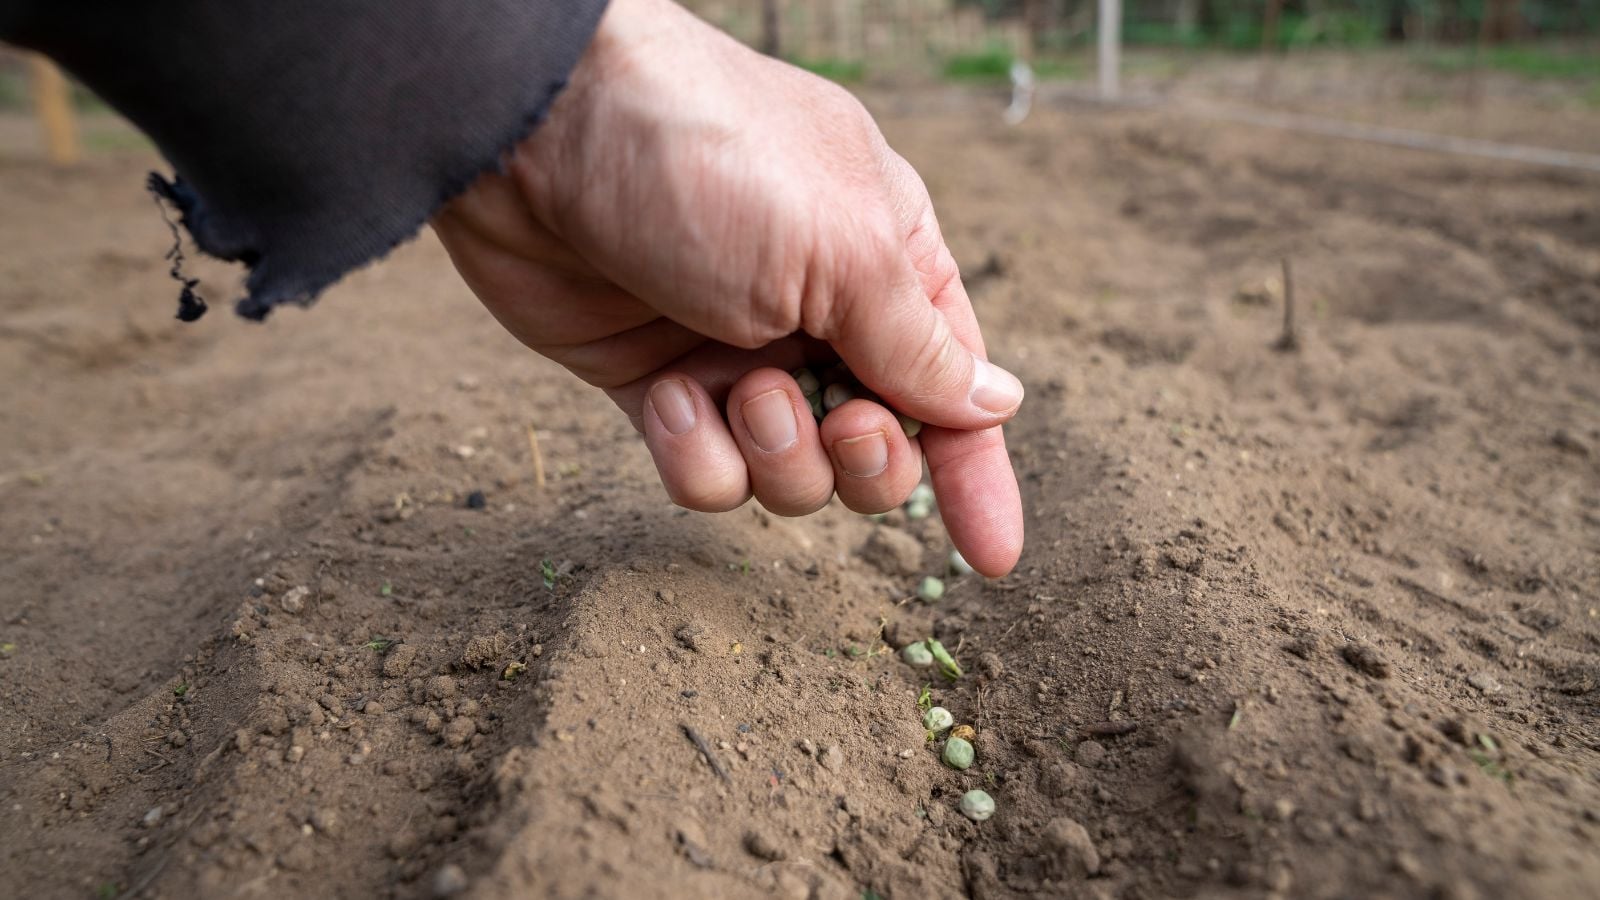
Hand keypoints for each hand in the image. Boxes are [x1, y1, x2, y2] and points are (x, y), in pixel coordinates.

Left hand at [431, 0, 1023, 575]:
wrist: (536, 133)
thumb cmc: (712, 159)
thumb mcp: (842, 248)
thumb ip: (919, 345)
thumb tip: (998, 402)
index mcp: (885, 264)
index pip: (953, 388)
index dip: (976, 473)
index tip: (993, 557)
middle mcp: (817, 316)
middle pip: (875, 450)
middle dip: (863, 461)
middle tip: (839, 425)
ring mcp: (733, 356)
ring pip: (788, 478)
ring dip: (771, 451)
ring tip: (735, 388)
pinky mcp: (655, 387)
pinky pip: (704, 475)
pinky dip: (690, 451)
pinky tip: (662, 393)